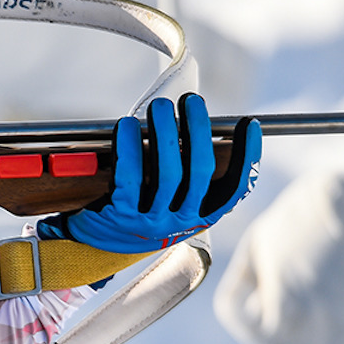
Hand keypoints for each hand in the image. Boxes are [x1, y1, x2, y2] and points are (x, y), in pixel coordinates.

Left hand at [38, 94, 260, 252]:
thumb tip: (193, 123)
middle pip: (200, 173)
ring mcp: (153, 222)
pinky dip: (130, 148)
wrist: (95, 243)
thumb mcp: (169, 201)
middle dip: (198, 131)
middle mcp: (181, 223)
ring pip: (169, 174)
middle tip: (191, 101)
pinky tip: (128, 126)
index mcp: (200, 217)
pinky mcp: (123, 217)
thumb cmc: (137, 209)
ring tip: (160, 106)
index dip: (247, 156)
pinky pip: (130, 178)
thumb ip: (186, 174)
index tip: (247, 123)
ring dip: (165, 133)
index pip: (234, 189)